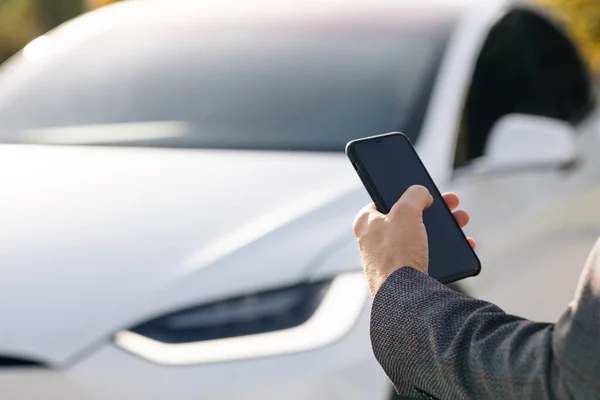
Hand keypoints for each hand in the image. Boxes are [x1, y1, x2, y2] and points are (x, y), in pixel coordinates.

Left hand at [353, 185, 474, 296]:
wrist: (405, 297)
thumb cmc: (398, 253)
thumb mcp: (406, 211)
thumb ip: (414, 194)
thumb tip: (421, 193)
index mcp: (366, 223)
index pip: (384, 199)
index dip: (406, 193)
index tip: (424, 191)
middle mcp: (374, 242)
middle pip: (408, 218)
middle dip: (433, 209)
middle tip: (452, 203)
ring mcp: (390, 260)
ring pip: (421, 237)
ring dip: (444, 228)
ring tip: (462, 220)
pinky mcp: (405, 276)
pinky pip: (428, 257)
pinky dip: (446, 250)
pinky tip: (464, 244)